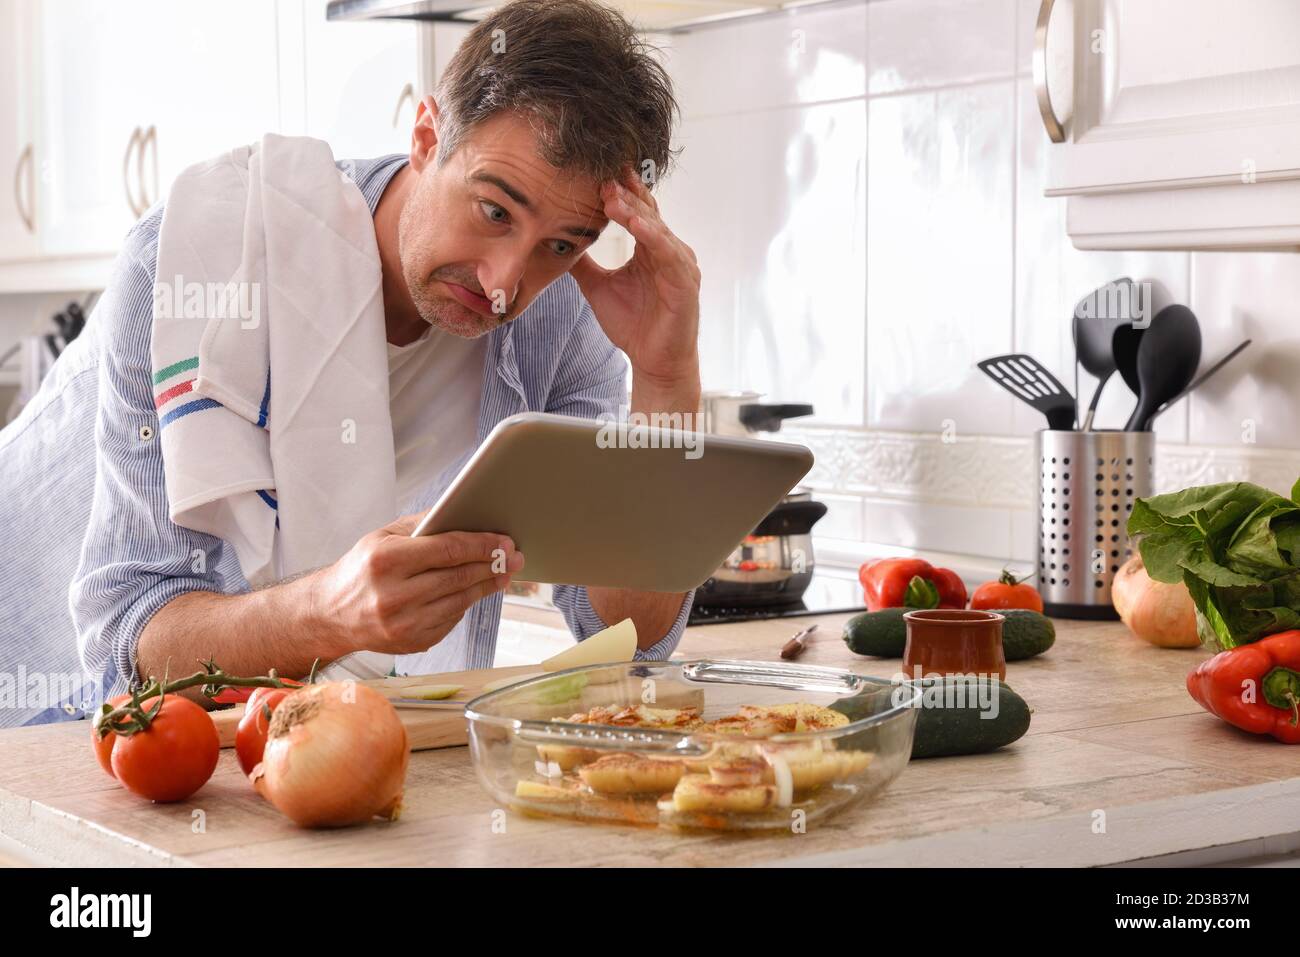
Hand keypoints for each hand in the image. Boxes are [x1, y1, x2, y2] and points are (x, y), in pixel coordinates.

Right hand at [308, 515, 523, 656]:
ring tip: (503, 573)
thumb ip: (423, 525)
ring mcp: (404, 624)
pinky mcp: (412, 643)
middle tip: (515, 556)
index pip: (448, 550)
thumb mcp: (382, 537)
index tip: (505, 541)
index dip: (482, 545)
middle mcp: (394, 595)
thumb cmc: (360, 569)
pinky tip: (474, 591)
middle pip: (459, 577)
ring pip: (460, 601)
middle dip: (492, 565)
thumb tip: (465, 516)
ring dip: (486, 586)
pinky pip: (451, 619)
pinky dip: (465, 604)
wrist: (330, 614)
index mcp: (385, 561)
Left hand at [570, 167, 700, 389]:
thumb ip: (583, 264)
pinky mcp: (685, 284)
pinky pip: (670, 256)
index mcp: (649, 249)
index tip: (596, 173)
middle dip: (625, 194)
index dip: (619, 193)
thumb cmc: (633, 325)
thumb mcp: (598, 288)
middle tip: (602, 174)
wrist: (653, 362)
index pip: (636, 212)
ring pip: (657, 230)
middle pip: (647, 214)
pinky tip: (638, 226)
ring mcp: (680, 266)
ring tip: (613, 196)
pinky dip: (654, 239)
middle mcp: (668, 251)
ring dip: (635, 212)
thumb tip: (557, 243)